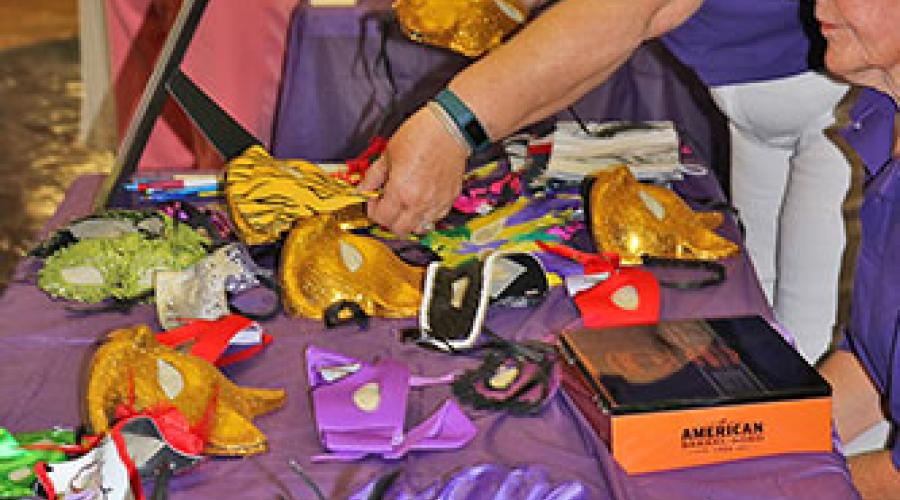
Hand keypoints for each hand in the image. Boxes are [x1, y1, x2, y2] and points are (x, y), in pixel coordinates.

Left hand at [358, 107, 468, 235]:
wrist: (451, 128)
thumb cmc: (421, 135)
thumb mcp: (388, 153)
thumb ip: (374, 176)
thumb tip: (363, 189)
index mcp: (401, 191)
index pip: (381, 218)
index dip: (373, 210)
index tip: (374, 198)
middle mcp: (419, 202)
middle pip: (399, 230)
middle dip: (389, 220)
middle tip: (386, 205)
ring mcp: (437, 203)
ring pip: (419, 228)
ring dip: (408, 221)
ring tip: (405, 205)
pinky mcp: (450, 199)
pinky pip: (435, 218)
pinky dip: (426, 215)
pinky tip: (421, 200)